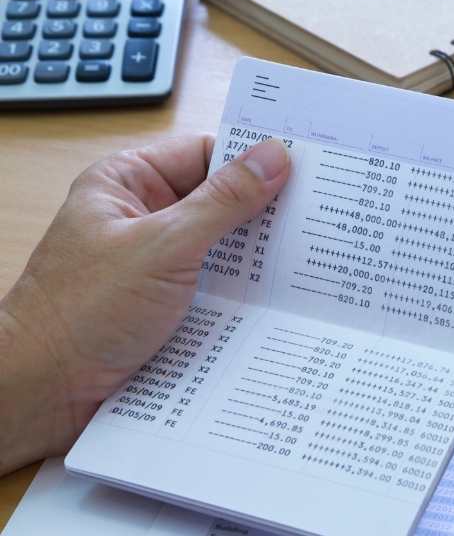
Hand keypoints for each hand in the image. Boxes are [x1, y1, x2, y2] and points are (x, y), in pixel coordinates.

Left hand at [0, 135, 289, 474]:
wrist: (43, 391)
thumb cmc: (82, 311)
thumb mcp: (164, 246)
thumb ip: (223, 202)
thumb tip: (274, 157)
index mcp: (129, 182)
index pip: (206, 154)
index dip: (253, 160)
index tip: (304, 167)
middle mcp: (144, 216)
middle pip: (220, 200)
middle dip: (263, 211)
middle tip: (318, 215)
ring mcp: (157, 262)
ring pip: (223, 246)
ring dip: (257, 256)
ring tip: (309, 257)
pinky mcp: (168, 303)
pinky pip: (218, 284)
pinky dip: (246, 290)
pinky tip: (278, 296)